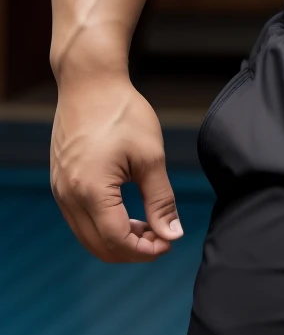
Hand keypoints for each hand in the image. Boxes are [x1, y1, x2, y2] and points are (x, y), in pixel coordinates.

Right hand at [50, 74, 183, 261]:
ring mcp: (60, 190)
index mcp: (90, 190)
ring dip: (118, 240)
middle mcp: (68, 195)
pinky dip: (104, 226)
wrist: (90, 84)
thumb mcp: (150, 156)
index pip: (116, 240)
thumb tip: (172, 235)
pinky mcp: (60, 183)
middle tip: (162, 238)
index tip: (169, 243)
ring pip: (87, 236)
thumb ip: (161, 200)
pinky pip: (80, 219)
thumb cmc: (123, 113)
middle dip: (132, 250)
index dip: (145, 250)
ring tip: (149, 226)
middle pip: (99, 245)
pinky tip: (128, 215)